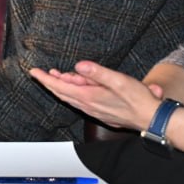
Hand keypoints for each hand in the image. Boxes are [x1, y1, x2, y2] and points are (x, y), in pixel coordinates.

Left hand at [29, 60, 160, 130]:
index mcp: (89, 96)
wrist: (150, 117)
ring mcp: (94, 109)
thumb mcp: (118, 80)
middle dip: (49, 82)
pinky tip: (75, 87)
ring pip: (70, 98)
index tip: (33, 72)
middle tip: (39, 73)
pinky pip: (79, 101)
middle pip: (62, 93)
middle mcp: (88, 105)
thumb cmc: (137, 98)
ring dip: (61, 87)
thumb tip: (78, 66)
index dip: (46, 79)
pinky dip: (72, 92)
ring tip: (55, 76)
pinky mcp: (100, 111)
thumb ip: (97, 72)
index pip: (61, 86)